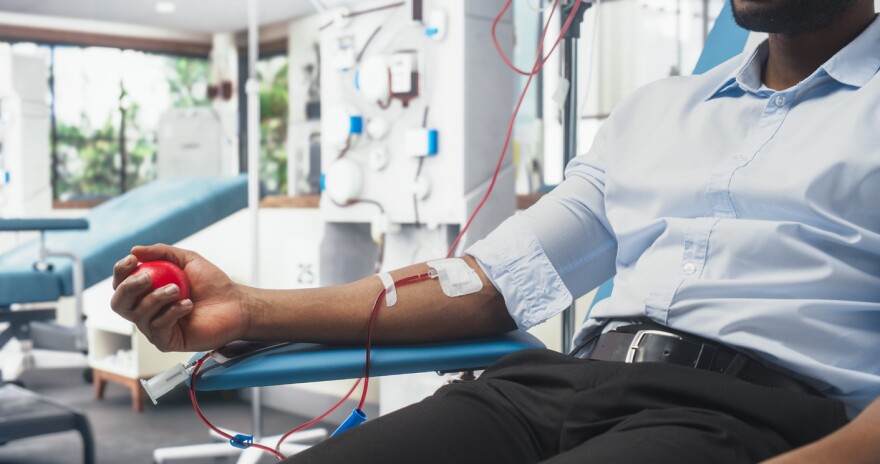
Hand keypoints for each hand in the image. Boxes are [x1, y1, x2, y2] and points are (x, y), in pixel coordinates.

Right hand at [110, 244, 247, 351]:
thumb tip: (135, 250)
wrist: (235, 304)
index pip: (121, 284)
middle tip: (148, 278)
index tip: (132, 260)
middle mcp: (147, 311)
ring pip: (139, 315)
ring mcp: (156, 328)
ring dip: (156, 298)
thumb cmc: (213, 284)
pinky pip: (158, 329)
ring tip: (177, 289)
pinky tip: (187, 305)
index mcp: (147, 292)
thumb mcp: (187, 260)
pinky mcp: (168, 342)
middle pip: (119, 304)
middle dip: (128, 288)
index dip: (120, 272)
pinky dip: (171, 313)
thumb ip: (162, 253)